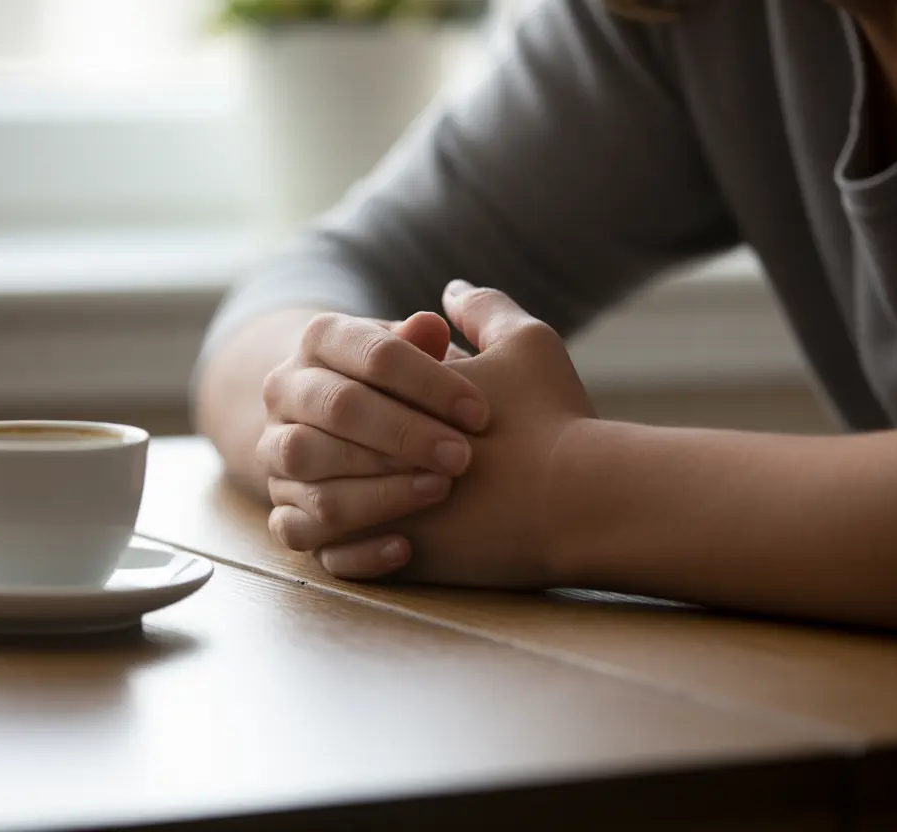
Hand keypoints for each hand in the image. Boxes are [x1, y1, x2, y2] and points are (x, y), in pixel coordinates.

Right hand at [260, 310, 488, 573]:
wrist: (355, 418)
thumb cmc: (408, 384)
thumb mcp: (421, 355)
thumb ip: (429, 344)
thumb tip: (432, 325)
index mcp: (319, 339)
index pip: (373, 352)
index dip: (430, 382)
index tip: (481, 412)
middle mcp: (285, 394)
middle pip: (338, 408)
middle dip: (405, 434)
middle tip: (463, 457)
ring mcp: (278, 457)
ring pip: (313, 472)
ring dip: (380, 489)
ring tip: (439, 491)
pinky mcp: (284, 512)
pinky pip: (301, 536)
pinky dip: (355, 548)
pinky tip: (406, 548)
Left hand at [315, 281, 596, 586]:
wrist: (579, 501)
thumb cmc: (553, 417)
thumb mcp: (525, 342)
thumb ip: (483, 310)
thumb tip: (453, 291)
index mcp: (383, 388)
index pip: (349, 387)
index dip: (378, 394)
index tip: (421, 409)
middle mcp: (364, 448)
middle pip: (319, 443)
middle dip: (348, 446)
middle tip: (385, 452)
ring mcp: (371, 509)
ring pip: (316, 502)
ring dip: (338, 495)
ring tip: (381, 493)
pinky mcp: (389, 558)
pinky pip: (336, 557)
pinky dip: (350, 547)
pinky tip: (390, 536)